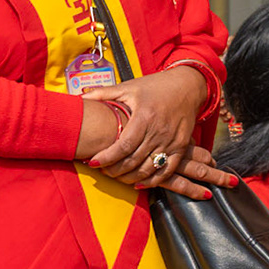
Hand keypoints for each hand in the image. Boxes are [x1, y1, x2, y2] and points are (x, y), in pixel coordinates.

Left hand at [82, 65, 208, 189]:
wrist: (189, 85)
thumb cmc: (156, 86)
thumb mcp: (130, 87)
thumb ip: (104, 93)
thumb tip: (79, 96)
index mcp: (145, 116)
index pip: (123, 146)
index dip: (106, 157)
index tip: (92, 162)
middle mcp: (159, 131)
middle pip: (133, 161)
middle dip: (114, 170)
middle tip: (102, 171)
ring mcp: (171, 140)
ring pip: (148, 169)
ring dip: (129, 177)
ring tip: (116, 176)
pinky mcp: (181, 146)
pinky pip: (167, 170)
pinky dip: (152, 181)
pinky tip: (138, 183)